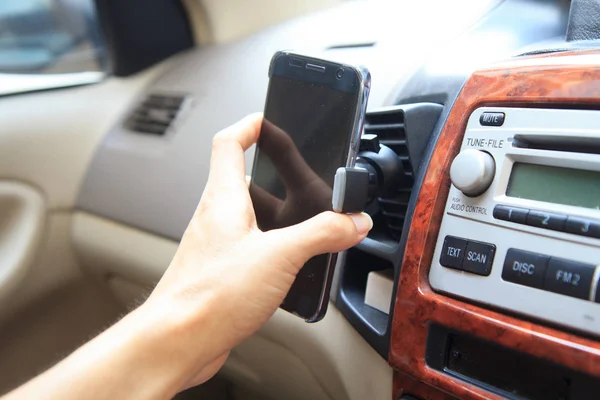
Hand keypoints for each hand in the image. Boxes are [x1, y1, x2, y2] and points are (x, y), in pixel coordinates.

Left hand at [145, 113, 372, 389]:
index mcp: (223, 198)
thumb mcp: (279, 256)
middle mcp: (215, 216)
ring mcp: (215, 244)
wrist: (179, 341)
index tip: (271, 119)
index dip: (250, 124)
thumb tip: (352, 221)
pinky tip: (288, 268)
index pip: (229, 142)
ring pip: (249, 216)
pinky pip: (248, 247)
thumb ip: (321, 234)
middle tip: (302, 181)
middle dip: (275, 177)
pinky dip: (271, 247)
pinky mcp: (220, 270)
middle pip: (243, 179)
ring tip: (304, 228)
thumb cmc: (209, 295)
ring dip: (276, 217)